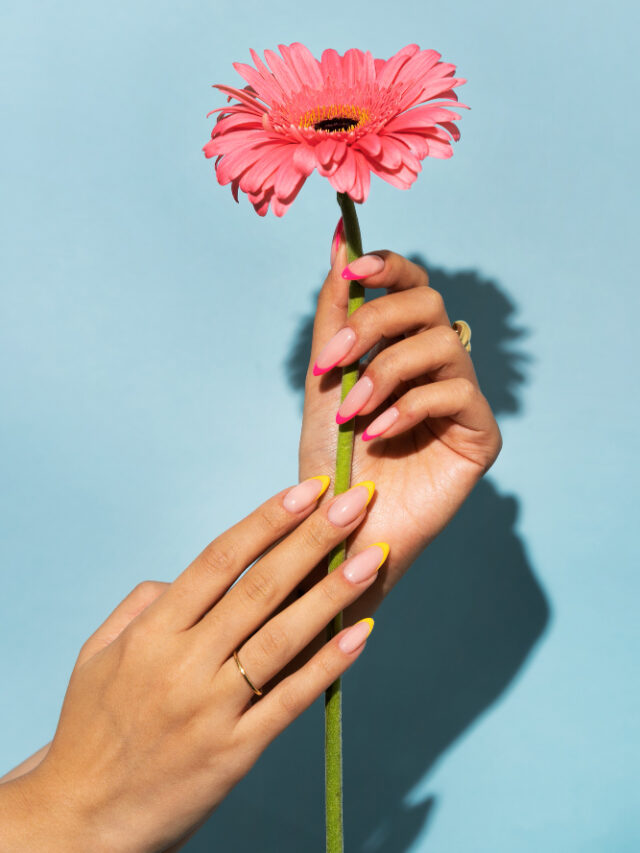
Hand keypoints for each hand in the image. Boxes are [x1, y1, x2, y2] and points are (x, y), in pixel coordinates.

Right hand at [0, 478, 384, 852]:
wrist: (82, 820)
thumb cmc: (91, 729)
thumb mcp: (97, 655)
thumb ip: (143, 605)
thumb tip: (191, 576)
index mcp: (151, 634)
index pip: (219, 561)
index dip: (268, 520)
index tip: (309, 489)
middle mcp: (183, 664)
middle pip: (260, 588)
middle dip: (313, 539)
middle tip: (356, 501)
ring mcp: (212, 710)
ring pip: (282, 638)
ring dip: (332, 593)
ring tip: (371, 555)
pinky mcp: (235, 752)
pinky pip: (290, 701)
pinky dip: (328, 665)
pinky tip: (361, 632)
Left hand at [297, 227, 501, 619]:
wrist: (340, 526)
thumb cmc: (331, 456)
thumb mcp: (325, 378)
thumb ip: (334, 315)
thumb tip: (338, 241)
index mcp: (403, 346)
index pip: (412, 285)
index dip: (388, 267)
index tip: (353, 270)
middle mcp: (438, 365)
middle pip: (427, 304)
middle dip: (375, 323)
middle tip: (334, 363)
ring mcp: (462, 397)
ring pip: (441, 344)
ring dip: (386, 371)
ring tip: (350, 412)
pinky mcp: (480, 434)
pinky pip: (455, 394)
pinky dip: (410, 406)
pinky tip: (378, 434)